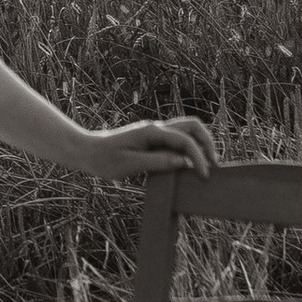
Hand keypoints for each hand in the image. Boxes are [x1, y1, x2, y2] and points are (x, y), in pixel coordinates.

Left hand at [80, 116, 218, 180]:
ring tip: (205, 165)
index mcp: (152, 132)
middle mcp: (157, 128)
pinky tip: (190, 166)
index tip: (202, 175)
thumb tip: (183, 162)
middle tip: (212, 165)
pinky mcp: (154, 140)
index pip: (185, 140)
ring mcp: (156, 133)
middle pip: (193, 126)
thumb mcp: (130, 165)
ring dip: (200, 145)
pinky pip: (179, 140)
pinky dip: (190, 149)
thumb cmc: (105, 159)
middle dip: (207, 143)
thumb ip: (157, 162)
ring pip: (188, 131)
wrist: (88, 152)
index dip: (198, 157)